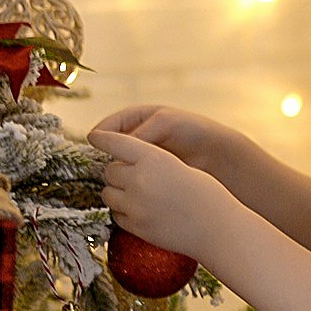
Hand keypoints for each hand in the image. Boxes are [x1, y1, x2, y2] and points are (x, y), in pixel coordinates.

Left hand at [87, 130, 244, 257]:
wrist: (218, 228)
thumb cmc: (206, 194)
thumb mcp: (180, 166)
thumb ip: (152, 162)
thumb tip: (125, 165)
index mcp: (154, 158)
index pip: (116, 142)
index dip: (103, 138)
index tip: (94, 136)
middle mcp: (140, 179)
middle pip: (110, 170)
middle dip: (118, 172)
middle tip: (135, 177)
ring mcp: (135, 205)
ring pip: (108, 193)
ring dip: (117, 191)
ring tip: (137, 194)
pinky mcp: (135, 226)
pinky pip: (115, 214)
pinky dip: (123, 211)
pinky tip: (141, 211)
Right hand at [91, 105, 241, 171]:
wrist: (217, 153)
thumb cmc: (193, 130)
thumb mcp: (164, 124)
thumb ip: (139, 134)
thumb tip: (114, 150)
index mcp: (135, 119)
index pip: (107, 128)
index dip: (98, 138)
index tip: (92, 149)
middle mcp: (135, 138)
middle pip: (109, 149)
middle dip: (104, 159)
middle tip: (101, 169)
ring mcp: (140, 158)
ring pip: (118, 167)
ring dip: (115, 174)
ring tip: (113, 182)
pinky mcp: (148, 175)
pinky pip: (131, 179)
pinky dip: (127, 185)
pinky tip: (126, 191)